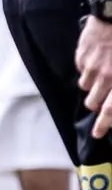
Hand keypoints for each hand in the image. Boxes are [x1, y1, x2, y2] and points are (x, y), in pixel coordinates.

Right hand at [77, 14, 111, 137]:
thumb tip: (111, 100)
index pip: (110, 110)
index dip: (103, 125)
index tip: (97, 133)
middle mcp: (106, 77)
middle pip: (92, 102)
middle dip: (96, 103)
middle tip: (101, 95)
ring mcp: (92, 66)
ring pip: (85, 87)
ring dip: (92, 84)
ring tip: (101, 71)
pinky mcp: (82, 56)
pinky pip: (81, 69)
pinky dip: (87, 67)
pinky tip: (96, 57)